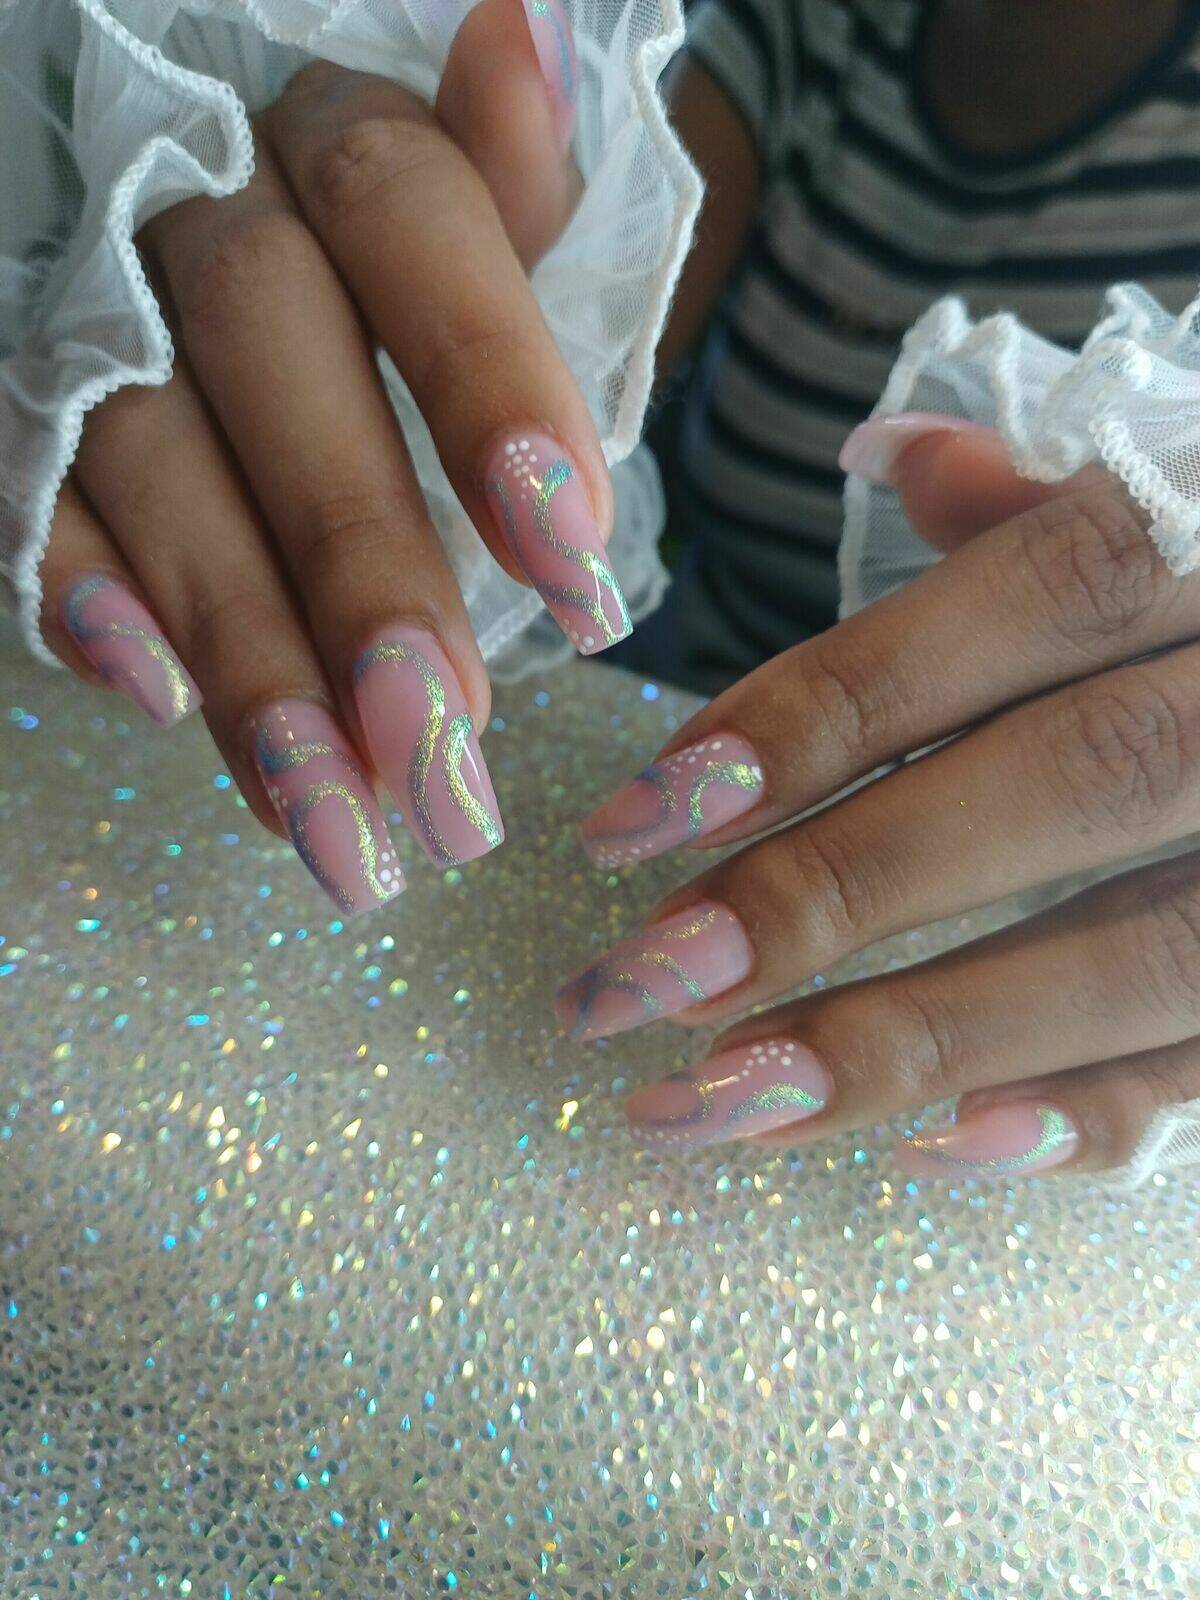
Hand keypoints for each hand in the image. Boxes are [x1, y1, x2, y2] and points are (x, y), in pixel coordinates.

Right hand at [40, 0, 625, 917]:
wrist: (285, 276)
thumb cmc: (426, 293)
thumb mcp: (502, 244)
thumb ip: (518, 192)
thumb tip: (524, 29)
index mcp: (345, 140)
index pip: (409, 215)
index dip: (489, 388)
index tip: (576, 581)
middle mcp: (204, 200)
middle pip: (270, 353)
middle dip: (362, 566)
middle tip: (443, 752)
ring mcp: (102, 306)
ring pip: (150, 454)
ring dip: (245, 644)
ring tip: (340, 821)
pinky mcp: (26, 404)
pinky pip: (29, 492)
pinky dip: (85, 596)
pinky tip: (153, 702)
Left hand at [561, 416, 1199, 1179]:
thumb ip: (1045, 499)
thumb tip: (888, 449)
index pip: (994, 617)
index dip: (808, 717)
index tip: (632, 818)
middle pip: (1049, 793)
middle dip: (828, 897)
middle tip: (627, 985)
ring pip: (1132, 951)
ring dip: (912, 1041)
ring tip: (711, 1105)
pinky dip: (1091, 1114)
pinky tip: (936, 1152)